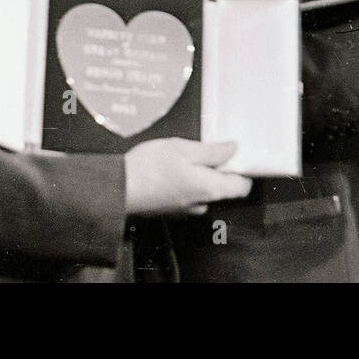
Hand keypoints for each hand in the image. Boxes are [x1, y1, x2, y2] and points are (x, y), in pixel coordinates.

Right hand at [123, 138, 251, 216]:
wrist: (116, 189)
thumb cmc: (149, 168)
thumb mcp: (184, 149)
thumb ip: (212, 151)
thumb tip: (232, 149)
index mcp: (210, 189)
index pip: (242, 187)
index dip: (242, 169)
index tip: (236, 154)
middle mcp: (201, 204)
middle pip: (222, 188)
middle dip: (218, 169)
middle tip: (204, 149)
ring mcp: (185, 209)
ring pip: (203, 190)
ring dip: (199, 175)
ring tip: (184, 157)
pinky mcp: (170, 209)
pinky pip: (187, 195)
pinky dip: (184, 182)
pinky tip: (171, 169)